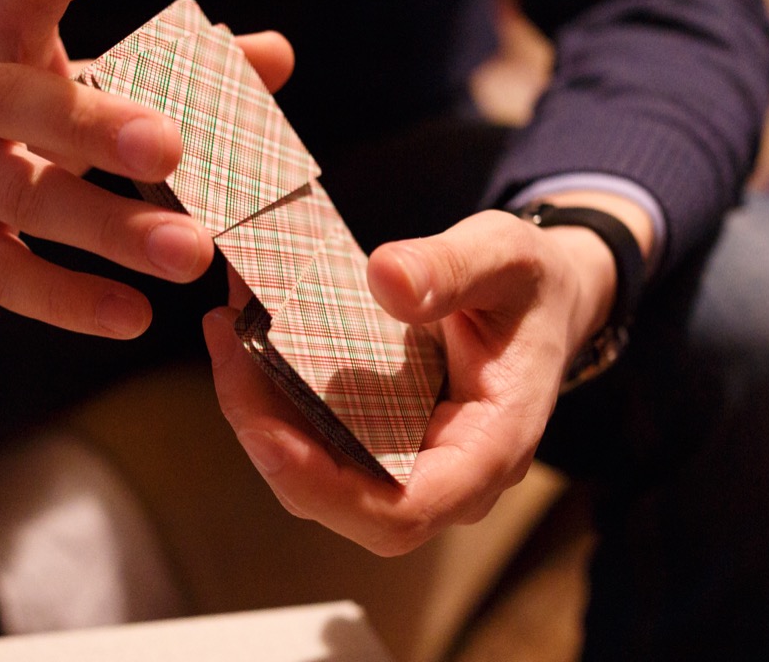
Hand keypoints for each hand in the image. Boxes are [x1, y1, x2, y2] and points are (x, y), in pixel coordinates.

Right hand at [0, 0, 293, 337]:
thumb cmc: (3, 112)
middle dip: (95, 125)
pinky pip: (6, 276)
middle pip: (22, 106)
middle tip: (169, 146)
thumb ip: (171, 65)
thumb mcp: (63, 72)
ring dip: (109, 229)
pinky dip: (68, 298)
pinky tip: (131, 315)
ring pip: (26, 199)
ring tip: (191, 253)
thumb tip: (276, 56)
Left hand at [205, 194, 650, 554]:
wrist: (541, 297)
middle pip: (339, 500)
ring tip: (227, 330)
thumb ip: (454, 268)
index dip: (323, 485)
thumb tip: (387, 280)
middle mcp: (445, 474)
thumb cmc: (529, 286)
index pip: (401, 511)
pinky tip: (247, 335)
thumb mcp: (505, 256)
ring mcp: (409, 462)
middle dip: (268, 435)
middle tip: (227, 346)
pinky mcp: (380, 439)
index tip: (262, 428)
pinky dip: (274, 395)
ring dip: (259, 411)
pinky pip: (316, 439)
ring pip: (315, 473)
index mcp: (489, 451)